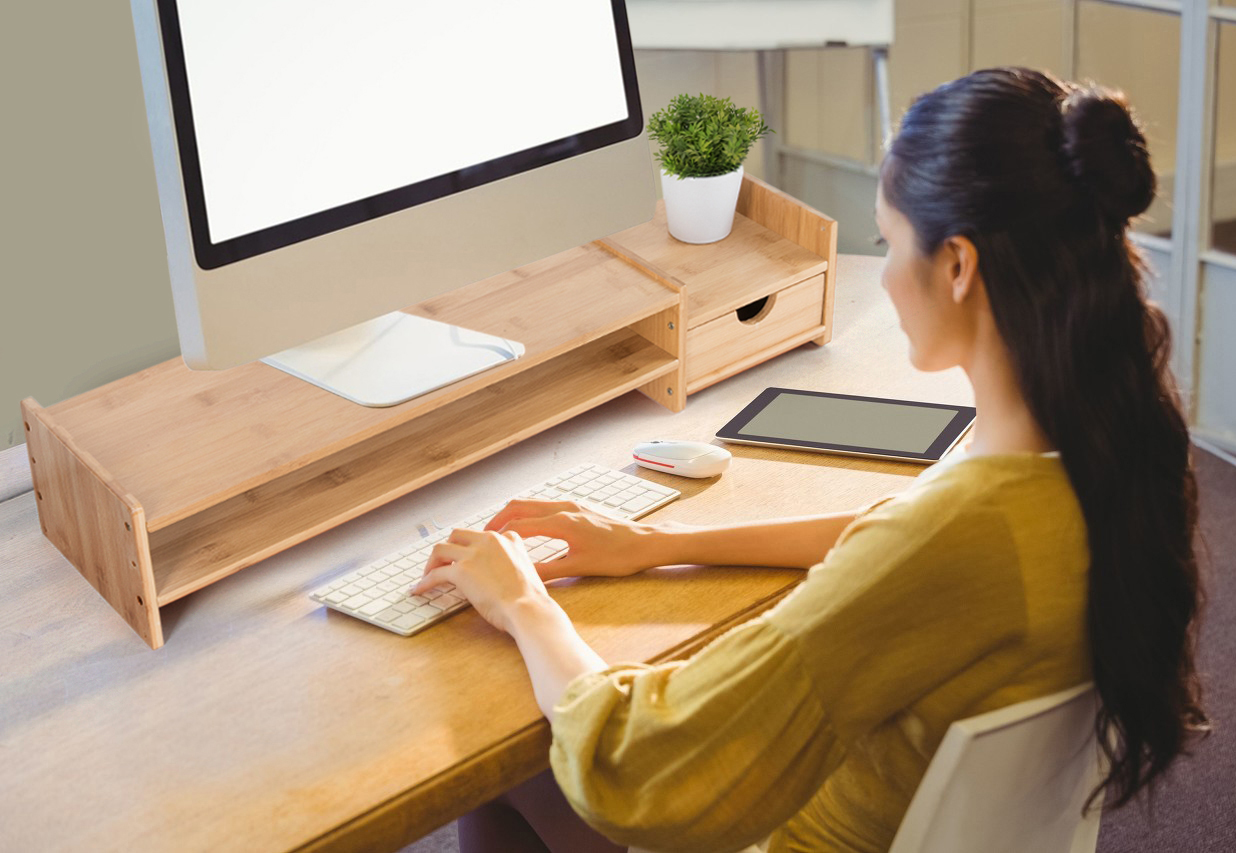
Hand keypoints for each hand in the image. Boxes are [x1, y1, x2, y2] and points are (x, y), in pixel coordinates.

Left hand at [412, 528, 551, 634]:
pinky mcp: (461, 571)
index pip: (481, 535)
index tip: (465, 556)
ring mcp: (473, 554)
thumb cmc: (530, 597)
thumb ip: (513, 560)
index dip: (470, 546)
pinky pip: (435, 573)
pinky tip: (420, 589)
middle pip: (457, 535)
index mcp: (507, 539)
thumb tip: (498, 571)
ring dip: (432, 562)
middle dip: (448, 548)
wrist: (528, 608)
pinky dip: (425, 581)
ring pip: (441, 548)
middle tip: (443, 563)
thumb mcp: (528, 567)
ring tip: (428, 574)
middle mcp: (488, 540)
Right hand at [484, 499, 659, 580]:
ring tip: (500, 532)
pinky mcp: (578, 509)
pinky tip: (528, 529)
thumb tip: (522, 577)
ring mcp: (572, 505)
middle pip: (520, 505)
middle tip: (483, 536)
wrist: (646, 543)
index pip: (519, 524)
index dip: (497, 534)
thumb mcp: (580, 567)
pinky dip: (529, 513)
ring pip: (532, 503)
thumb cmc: (618, 556)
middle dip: (498, 519)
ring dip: (513, 514)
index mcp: (562, 521)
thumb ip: (548, 571)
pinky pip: (545, 506)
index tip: (481, 544)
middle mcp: (564, 507)